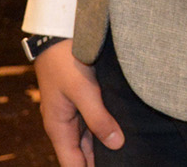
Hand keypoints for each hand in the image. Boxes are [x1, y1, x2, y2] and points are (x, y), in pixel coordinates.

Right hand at [32, 40, 124, 165]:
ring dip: (105, 146)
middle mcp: (65, 124)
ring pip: (90, 139)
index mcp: (58, 128)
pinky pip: (94, 122)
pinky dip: (106, 129)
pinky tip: (124, 132)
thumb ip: (98, 118)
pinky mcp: (83, 100)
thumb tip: (116, 144)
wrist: (58, 33)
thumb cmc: (66, 61)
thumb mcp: (83, 90)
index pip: (72, 165)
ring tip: (128, 154)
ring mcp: (74, 112)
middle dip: (101, 162)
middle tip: (125, 162)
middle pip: (82, 155)